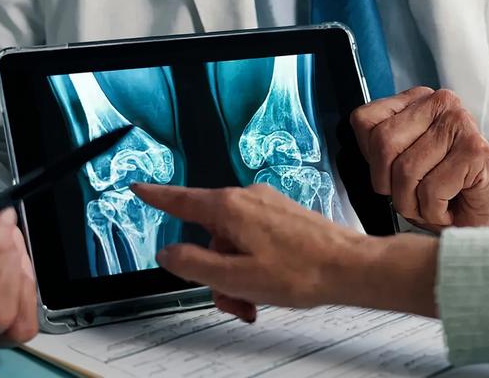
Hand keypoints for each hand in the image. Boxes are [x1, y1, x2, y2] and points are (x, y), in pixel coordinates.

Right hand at [133, 183, 439, 319]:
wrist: (350, 267)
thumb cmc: (301, 271)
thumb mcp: (235, 277)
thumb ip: (193, 264)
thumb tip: (168, 253)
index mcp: (230, 208)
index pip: (181, 200)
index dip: (156, 197)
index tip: (139, 189)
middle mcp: (247, 199)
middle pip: (209, 236)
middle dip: (214, 270)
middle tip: (232, 299)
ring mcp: (267, 206)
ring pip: (232, 243)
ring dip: (236, 274)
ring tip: (256, 299)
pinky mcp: (282, 216)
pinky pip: (253, 240)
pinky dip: (253, 265)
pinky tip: (268, 287)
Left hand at [350, 87, 488, 230]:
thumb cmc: (443, 190)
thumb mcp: (399, 164)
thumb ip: (379, 149)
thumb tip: (362, 147)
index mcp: (416, 100)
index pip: (364, 121)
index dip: (372, 159)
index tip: (392, 173)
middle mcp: (440, 103)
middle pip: (383, 144)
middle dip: (390, 185)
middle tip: (411, 197)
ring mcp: (460, 123)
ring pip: (406, 172)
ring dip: (414, 204)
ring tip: (432, 203)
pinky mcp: (476, 150)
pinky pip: (431, 190)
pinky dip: (435, 211)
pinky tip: (450, 206)